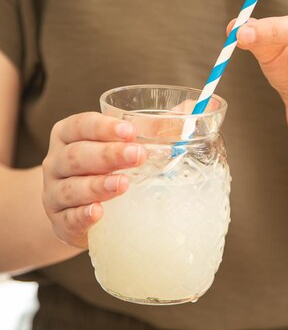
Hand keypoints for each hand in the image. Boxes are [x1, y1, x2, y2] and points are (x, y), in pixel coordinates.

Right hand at [42, 112, 144, 247]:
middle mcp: (55, 163)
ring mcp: (54, 193)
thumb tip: (193, 107)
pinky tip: (99, 213)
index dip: (103, 127)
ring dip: (97, 185)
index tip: (129, 130)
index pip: (79, 125)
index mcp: (68, 136)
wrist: (76, 211)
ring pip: (70, 187)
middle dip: (107, 154)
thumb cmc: (103, 169)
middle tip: (137, 155)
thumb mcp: (120, 145)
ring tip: (124, 184)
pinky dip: (83, 215)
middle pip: (76, 155)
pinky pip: (69, 218)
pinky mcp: (60, 222)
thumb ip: (153, 127)